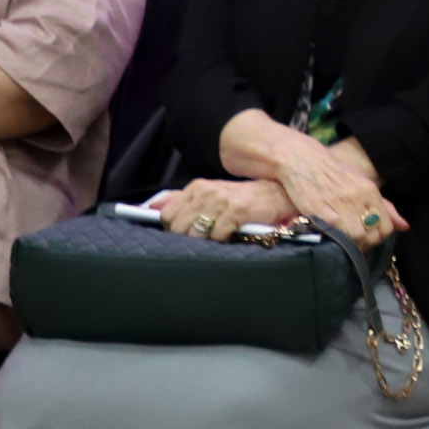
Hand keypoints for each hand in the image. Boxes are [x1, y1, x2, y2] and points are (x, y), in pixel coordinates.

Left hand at [149, 178, 300, 239]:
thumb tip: (153, 206)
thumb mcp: (208, 193)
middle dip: (188, 237)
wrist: (275, 195)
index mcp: (196, 187)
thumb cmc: (240, 198)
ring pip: (196, 233)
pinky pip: (218, 235)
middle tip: (204, 237)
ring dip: (205, 240)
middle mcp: (206, 192)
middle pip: (178, 227)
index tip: (186, 232)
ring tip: (218, 236)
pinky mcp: (236, 211)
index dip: (173, 228)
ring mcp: (221, 201)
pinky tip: (231, 235)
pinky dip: (223, 240)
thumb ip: (180, 199)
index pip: (167, 214)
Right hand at [270, 142, 404, 241]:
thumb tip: (405, 226)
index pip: (386, 226)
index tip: (368, 238)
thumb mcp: (361, 183)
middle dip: (365, 244)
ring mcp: (337, 203)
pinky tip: (330, 237)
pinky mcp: (317, 208)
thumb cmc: (332, 171)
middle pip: (371, 234)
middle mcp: (357, 196)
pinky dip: (334, 239)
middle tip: (355, 244)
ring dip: (351, 244)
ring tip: (343, 242)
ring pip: (355, 236)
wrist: (300, 158)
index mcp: (370, 190)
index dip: (378, 237)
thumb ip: (383, 206)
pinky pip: (334, 232)